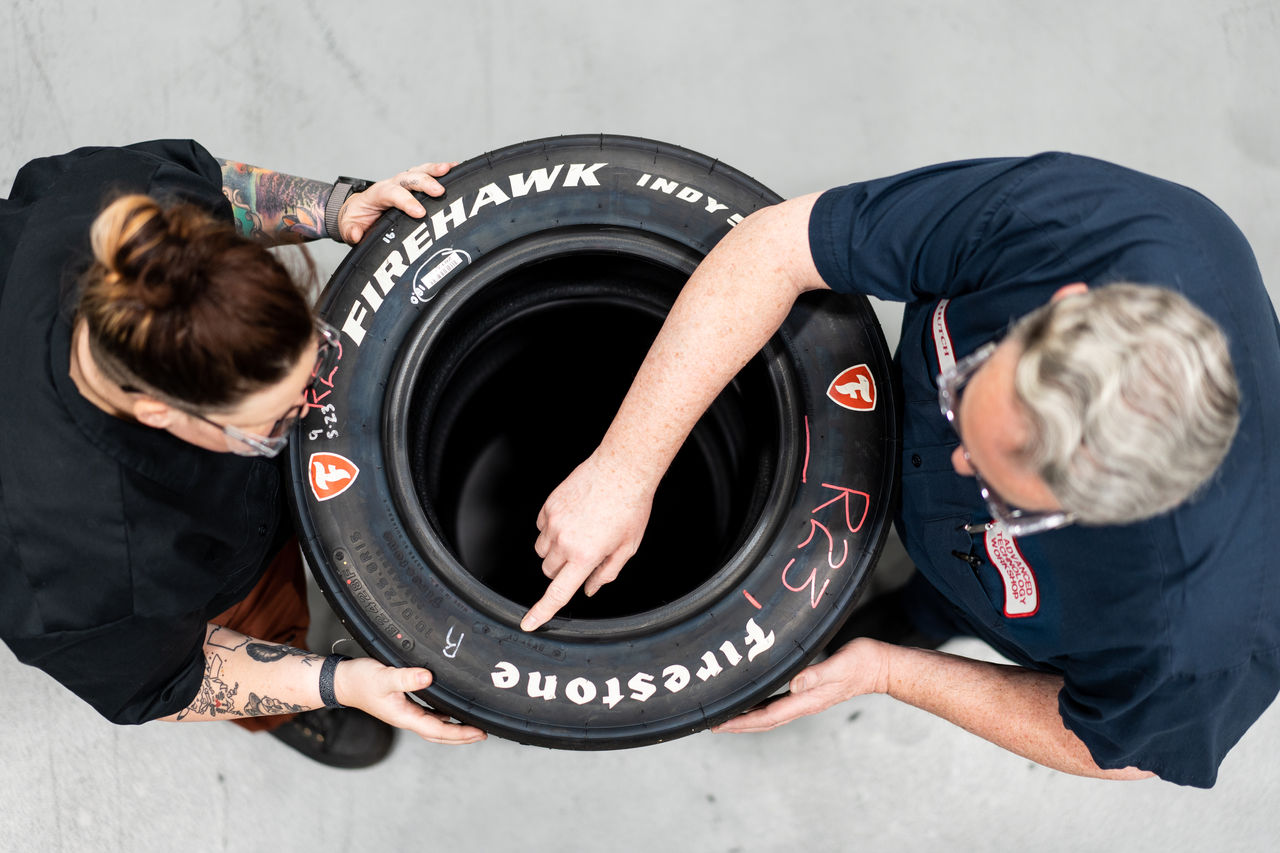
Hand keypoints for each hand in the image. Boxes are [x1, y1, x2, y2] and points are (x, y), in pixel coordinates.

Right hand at [335, 657, 485, 744]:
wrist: (342, 682)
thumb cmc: (360, 680)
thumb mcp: (384, 676)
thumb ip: (406, 677)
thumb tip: (427, 677)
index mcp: (404, 716)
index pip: (438, 730)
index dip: (460, 733)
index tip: (478, 733)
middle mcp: (406, 718)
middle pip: (439, 734)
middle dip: (461, 736)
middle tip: (482, 734)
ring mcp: (405, 713)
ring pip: (434, 726)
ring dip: (453, 728)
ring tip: (472, 726)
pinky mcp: (403, 705)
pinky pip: (428, 715)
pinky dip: (443, 718)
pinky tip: (451, 712)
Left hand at [338, 161, 455, 242]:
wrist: (357, 211)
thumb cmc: (356, 220)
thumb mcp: (348, 228)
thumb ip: (351, 231)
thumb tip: (356, 234)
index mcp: (376, 194)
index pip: (391, 193)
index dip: (406, 202)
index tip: (420, 213)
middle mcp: (391, 184)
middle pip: (408, 178)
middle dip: (424, 183)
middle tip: (440, 192)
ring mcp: (402, 183)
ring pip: (419, 172)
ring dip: (435, 170)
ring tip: (451, 169)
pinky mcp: (412, 186)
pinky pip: (426, 174)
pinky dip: (442, 171)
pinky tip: (456, 169)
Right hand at [522, 455, 655, 630]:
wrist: (622, 468)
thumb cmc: (631, 507)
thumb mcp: (627, 548)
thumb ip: (606, 573)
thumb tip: (589, 589)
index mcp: (585, 556)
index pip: (558, 593)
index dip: (541, 612)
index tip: (528, 624)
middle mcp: (565, 541)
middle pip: (549, 571)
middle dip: (562, 571)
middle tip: (584, 555)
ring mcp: (553, 522)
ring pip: (542, 551)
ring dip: (555, 551)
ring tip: (581, 533)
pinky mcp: (548, 506)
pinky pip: (541, 528)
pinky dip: (552, 529)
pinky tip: (574, 518)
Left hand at [712, 638, 890, 733]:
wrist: (880, 666)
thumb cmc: (862, 663)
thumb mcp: (840, 665)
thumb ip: (816, 675)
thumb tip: (794, 685)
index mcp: (809, 700)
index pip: (769, 716)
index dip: (743, 721)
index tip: (721, 724)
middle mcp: (806, 704)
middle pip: (765, 721)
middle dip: (739, 725)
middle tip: (714, 725)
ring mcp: (808, 701)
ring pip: (771, 716)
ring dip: (748, 719)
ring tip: (727, 718)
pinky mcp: (810, 693)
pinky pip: (780, 706)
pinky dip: (762, 709)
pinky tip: (754, 704)